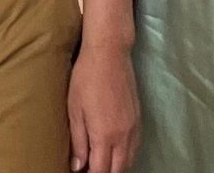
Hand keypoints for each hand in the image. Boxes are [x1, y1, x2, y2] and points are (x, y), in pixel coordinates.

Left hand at [67, 39, 139, 172]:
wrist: (110, 53)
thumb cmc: (86, 78)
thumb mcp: (75, 109)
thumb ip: (78, 141)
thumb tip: (78, 166)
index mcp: (105, 135)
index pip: (101, 170)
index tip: (79, 172)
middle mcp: (124, 136)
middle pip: (118, 170)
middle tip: (89, 168)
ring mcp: (134, 128)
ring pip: (129, 160)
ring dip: (116, 167)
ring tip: (100, 162)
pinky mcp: (138, 119)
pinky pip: (135, 148)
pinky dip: (126, 155)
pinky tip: (115, 151)